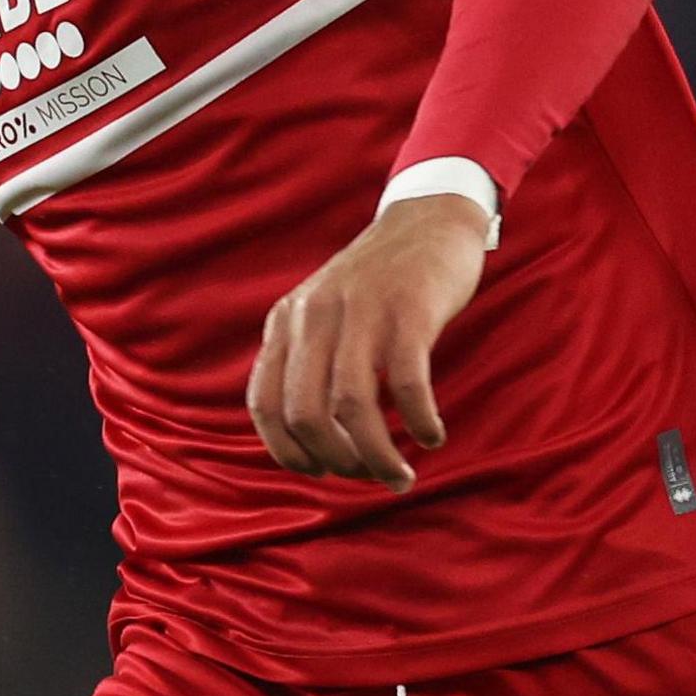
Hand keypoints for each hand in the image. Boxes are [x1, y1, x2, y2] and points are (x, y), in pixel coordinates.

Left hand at [247, 192, 489, 490]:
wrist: (428, 219)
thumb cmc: (380, 283)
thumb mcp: (323, 314)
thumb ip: (306, 361)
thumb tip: (307, 440)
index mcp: (286, 323)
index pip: (264, 405)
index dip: (287, 451)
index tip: (320, 472)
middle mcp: (314, 318)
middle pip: (305, 415)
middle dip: (336, 462)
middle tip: (370, 477)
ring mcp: (360, 312)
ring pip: (352, 407)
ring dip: (377, 455)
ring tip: (401, 476)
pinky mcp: (409, 311)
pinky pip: (406, 383)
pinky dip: (418, 421)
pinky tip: (432, 436)